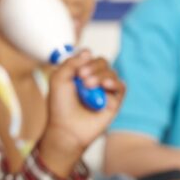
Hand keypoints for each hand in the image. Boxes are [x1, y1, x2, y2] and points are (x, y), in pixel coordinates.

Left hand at [40, 51, 124, 175]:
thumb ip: (71, 63)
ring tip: (89, 86)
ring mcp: (104, 90)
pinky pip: (121, 86)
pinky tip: (105, 86)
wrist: (66, 128)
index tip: (77, 70)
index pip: (89, 57)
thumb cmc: (60, 106)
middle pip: (102, 62)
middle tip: (82, 78)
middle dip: (93, 67)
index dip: (85, 59)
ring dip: (101, 75)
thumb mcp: (59, 79)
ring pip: (111, 72)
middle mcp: (93, 80)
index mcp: (79, 73)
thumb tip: (88, 52)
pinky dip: (114, 83)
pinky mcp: (114, 102)